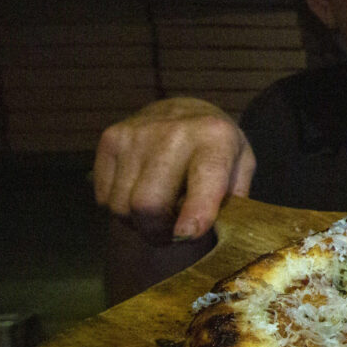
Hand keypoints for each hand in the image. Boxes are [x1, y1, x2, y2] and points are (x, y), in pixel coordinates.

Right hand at [94, 97, 255, 241]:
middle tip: (171, 234)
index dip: (195, 214)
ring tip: (159, 212)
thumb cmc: (216, 149)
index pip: (203, 180)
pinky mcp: (110, 138)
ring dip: (139, 222)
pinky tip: (140, 194)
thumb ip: (234, 201)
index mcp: (215, 138)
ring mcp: (136, 134)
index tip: (187, 235)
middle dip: (158, 232)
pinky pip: (105, 197)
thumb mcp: (242, 168)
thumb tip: (220, 233)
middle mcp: (173, 131)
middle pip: (149, 204)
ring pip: (122, 207)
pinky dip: (122, 208)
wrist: (185, 111)